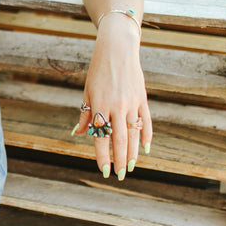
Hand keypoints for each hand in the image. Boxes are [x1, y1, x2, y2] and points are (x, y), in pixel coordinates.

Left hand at [70, 15, 151, 179]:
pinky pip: (147, 122)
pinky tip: (145, 149)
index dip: (102, 156)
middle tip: (119, 176)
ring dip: (132, 153)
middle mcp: (116, 106)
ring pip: (134, 134)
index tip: (103, 171)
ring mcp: (132, 103)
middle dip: (120, 160)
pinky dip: (147, 137)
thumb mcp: (88, 91)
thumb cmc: (98, 71)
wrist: (117, 49)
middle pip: (119, 140)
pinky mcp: (142, 98)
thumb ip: (85, 114)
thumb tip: (78, 133)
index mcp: (100, 105)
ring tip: (130, 167)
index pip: (101, 137)